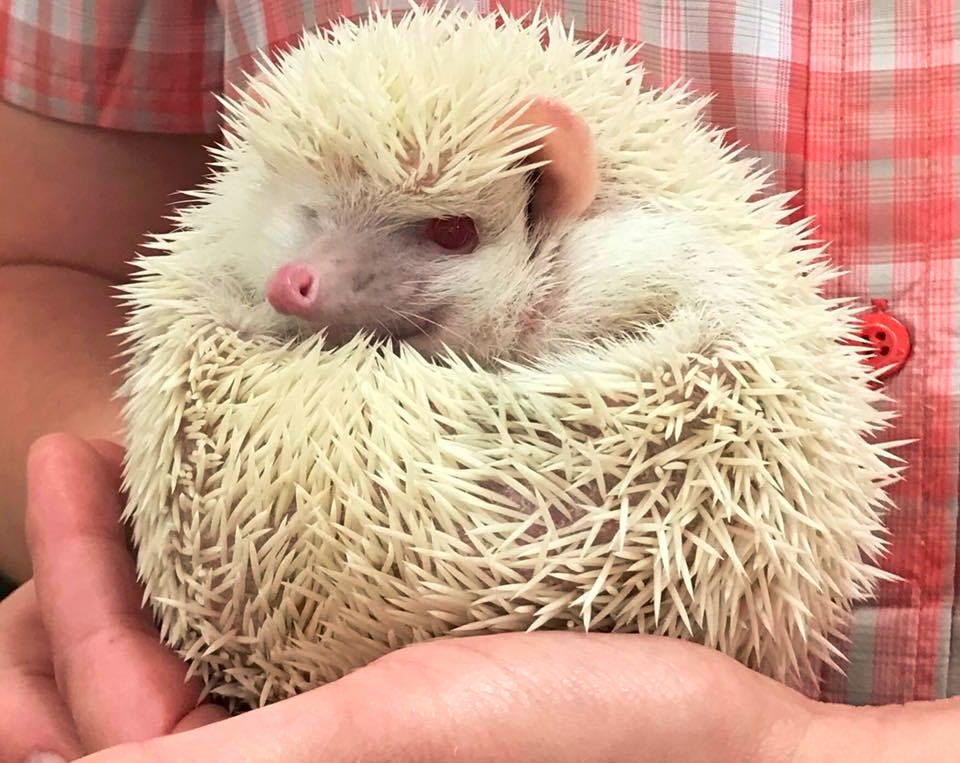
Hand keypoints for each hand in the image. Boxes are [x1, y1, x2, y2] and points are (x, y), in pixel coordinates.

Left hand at [5, 435, 959, 762]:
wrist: (727, 741)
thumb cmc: (584, 743)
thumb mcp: (396, 735)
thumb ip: (242, 761)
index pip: (115, 736)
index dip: (65, 618)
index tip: (63, 466)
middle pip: (142, 692)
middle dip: (93, 586)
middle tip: (81, 461)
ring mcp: (352, 733)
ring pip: (207, 656)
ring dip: (160, 569)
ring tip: (141, 471)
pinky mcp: (399, 686)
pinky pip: (279, 631)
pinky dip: (245, 564)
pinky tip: (245, 498)